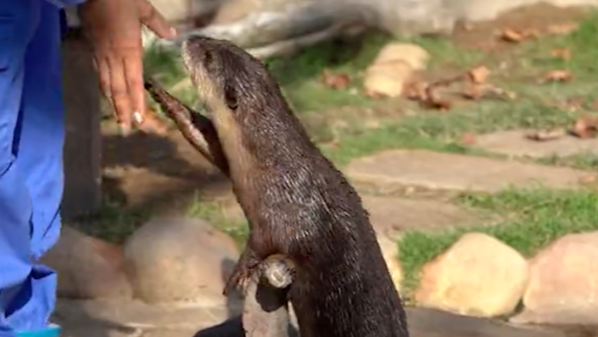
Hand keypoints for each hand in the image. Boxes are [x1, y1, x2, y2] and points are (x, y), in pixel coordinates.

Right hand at [79, 0, 175, 133]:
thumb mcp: (143, 8)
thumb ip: (158, 24)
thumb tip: (172, 35)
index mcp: (128, 50)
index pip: (133, 82)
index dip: (136, 102)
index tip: (139, 119)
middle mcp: (114, 57)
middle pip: (119, 90)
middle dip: (125, 110)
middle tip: (130, 129)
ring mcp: (101, 54)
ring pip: (107, 85)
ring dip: (114, 104)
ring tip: (120, 120)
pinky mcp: (93, 49)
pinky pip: (100, 74)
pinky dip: (105, 89)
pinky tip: (109, 96)